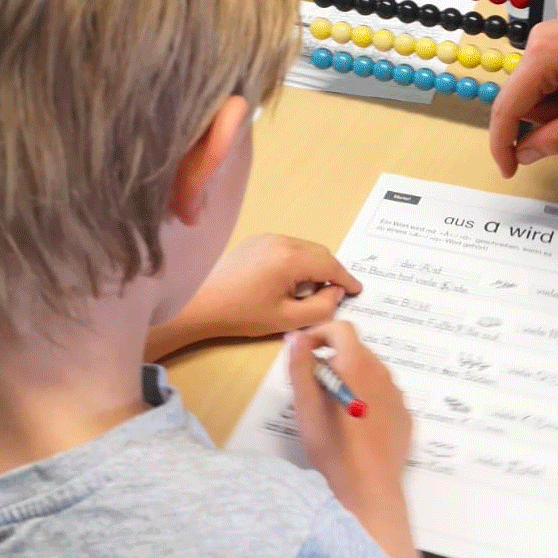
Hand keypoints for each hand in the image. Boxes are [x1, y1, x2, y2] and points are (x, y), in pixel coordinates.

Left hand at [146, 235, 360, 358]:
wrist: (200, 303)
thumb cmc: (242, 314)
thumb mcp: (287, 319)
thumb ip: (320, 307)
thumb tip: (336, 293)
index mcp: (290, 258)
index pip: (330, 264)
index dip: (346, 279)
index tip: (357, 290)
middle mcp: (281, 240)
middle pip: (319, 252)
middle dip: (331, 271)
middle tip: (336, 294)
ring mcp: (266, 238)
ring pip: (304, 248)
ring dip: (314, 265)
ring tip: (311, 290)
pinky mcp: (255, 241)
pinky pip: (287, 247)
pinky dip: (298, 260)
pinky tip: (290, 281)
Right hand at [288, 322, 410, 512]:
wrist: (369, 488)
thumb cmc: (332, 444)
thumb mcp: (306, 405)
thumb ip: (301, 365)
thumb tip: (297, 336)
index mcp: (357, 363)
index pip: (341, 328)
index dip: (319, 334)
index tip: (303, 352)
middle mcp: (382, 372)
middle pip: (355, 351)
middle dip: (333, 360)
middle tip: (312, 386)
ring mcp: (397, 395)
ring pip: (370, 374)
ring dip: (351, 380)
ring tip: (332, 409)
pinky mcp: (405, 416)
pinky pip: (384, 397)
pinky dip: (368, 400)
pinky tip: (355, 426)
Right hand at [489, 2, 557, 176]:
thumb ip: (556, 139)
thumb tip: (522, 154)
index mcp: (542, 56)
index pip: (506, 107)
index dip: (502, 143)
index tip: (508, 170)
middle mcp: (538, 39)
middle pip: (523, 97)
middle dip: (549, 116)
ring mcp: (549, 33)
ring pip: (537, 87)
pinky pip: (549, 72)